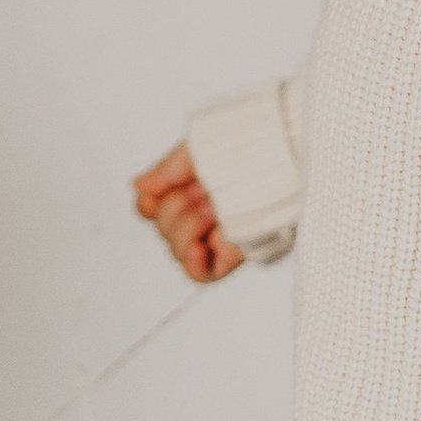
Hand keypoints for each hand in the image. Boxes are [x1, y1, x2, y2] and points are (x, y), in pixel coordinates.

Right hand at [131, 142, 244, 282]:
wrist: (281, 157)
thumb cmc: (249, 145)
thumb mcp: (198, 150)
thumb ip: (166, 171)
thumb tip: (139, 186)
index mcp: (190, 187)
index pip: (152, 208)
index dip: (149, 204)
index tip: (156, 192)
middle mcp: (200, 213)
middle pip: (162, 227)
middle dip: (176, 208)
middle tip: (202, 193)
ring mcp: (214, 235)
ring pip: (177, 249)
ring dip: (187, 226)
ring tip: (212, 209)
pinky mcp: (233, 255)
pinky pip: (202, 274)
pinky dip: (192, 263)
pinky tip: (196, 248)